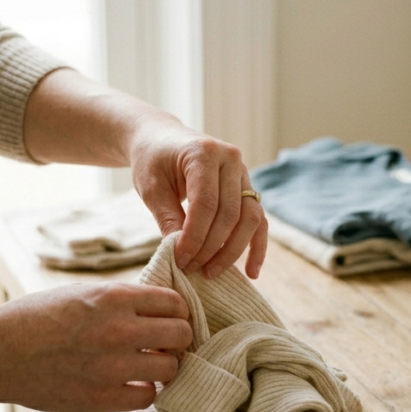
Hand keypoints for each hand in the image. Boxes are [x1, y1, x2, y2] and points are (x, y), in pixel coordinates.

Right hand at [0, 282, 192, 411]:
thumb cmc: (34, 318)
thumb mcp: (80, 293)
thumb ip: (120, 299)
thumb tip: (156, 307)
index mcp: (114, 297)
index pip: (174, 302)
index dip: (176, 312)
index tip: (170, 320)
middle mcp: (119, 329)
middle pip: (181, 334)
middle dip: (177, 339)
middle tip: (164, 345)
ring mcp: (112, 366)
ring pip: (171, 368)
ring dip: (164, 367)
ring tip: (148, 366)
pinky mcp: (102, 397)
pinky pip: (148, 397)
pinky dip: (143, 391)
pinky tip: (130, 384)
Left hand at [129, 112, 267, 279]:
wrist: (161, 139)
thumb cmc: (153, 161)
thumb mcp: (152, 188)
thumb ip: (168, 218)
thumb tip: (184, 254)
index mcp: (204, 153)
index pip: (206, 203)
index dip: (195, 236)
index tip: (181, 260)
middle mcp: (231, 160)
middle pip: (230, 213)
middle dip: (212, 247)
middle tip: (193, 269)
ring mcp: (244, 173)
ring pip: (250, 219)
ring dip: (234, 250)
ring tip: (213, 272)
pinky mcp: (248, 188)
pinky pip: (258, 220)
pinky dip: (256, 246)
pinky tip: (251, 271)